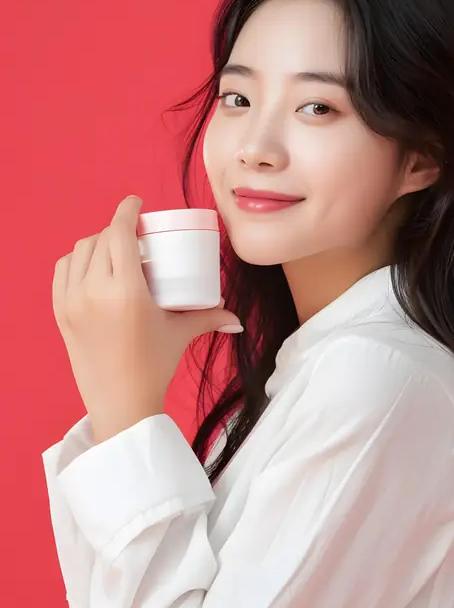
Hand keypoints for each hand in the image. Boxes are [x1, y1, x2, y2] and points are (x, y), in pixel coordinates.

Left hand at [52, 195, 242, 442]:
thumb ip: (211, 317)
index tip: (137, 203)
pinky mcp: (61, 313)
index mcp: (126, 292)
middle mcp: (95, 292)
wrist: (120, 404)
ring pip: (79, 252)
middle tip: (135, 235)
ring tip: (114, 249)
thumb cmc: (153, 367)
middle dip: (117, 229)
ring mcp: (73, 302)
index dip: (126, 210)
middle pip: (100, 239)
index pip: (118, 233)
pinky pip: (63, 272)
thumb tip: (237, 318)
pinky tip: (91, 264)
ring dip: (96, 243)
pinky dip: (76, 260)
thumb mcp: (181, 334)